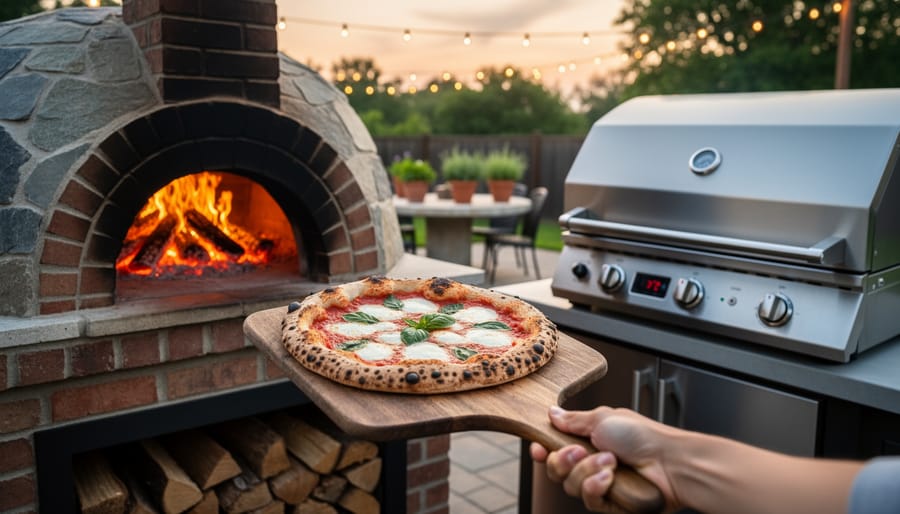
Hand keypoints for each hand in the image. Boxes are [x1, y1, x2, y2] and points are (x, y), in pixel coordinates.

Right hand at [529, 406, 681, 512]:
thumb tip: (552, 412)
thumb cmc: (643, 436)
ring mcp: (600, 484)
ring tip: (609, 461)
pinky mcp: (609, 504)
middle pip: (556, 470)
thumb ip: (573, 420)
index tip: (538, 447)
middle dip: (562, 460)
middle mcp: (591, 463)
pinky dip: (595, 486)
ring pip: (570, 486)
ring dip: (587, 470)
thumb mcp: (602, 418)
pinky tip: (610, 477)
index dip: (542, 450)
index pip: (554, 448)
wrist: (670, 462)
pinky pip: (588, 500)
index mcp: (588, 440)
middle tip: (579, 450)